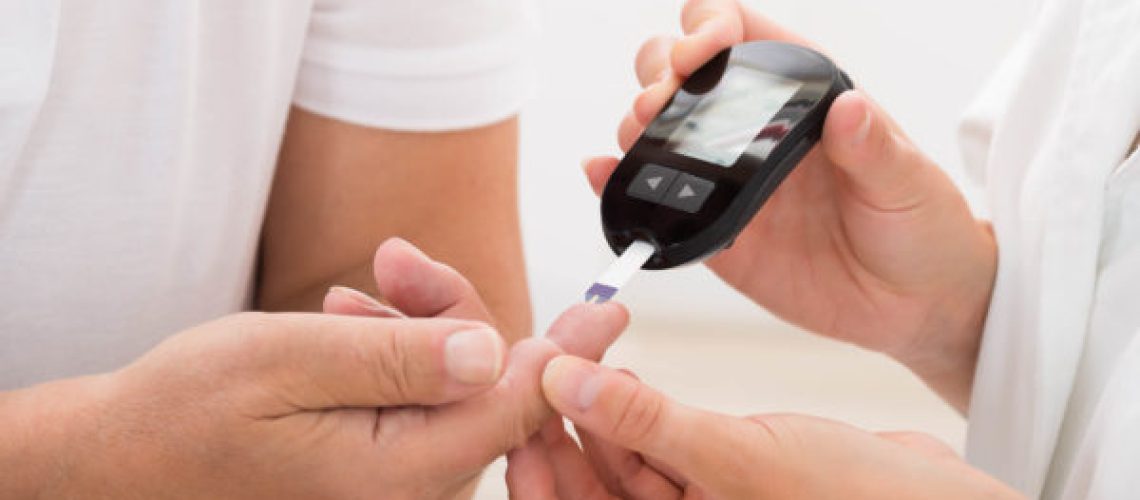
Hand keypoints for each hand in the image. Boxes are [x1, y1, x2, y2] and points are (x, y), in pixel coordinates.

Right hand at [3, 239, 627, 498]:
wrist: (128, 454)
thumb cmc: (188, 409)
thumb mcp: (289, 360)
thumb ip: (398, 357)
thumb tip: (495, 351)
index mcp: (397, 472)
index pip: (514, 407)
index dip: (565, 351)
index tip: (609, 309)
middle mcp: (410, 486)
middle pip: (487, 386)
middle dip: (454, 312)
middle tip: (394, 261)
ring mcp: (395, 478)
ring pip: (453, 382)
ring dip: (416, 324)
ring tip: (353, 295)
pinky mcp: (379, 463)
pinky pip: (420, 397)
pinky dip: (397, 349)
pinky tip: (353, 322)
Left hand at [506, 355, 1023, 498]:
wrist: (933, 499)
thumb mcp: (736, 460)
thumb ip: (645, 425)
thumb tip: (563, 382)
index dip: (535, 457)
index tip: (514, 395)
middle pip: (588, 482)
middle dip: (560, 423)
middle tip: (540, 357)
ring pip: (620, 459)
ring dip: (597, 410)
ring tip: (577, 355)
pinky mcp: (716, 475)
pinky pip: (658, 446)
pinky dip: (638, 411)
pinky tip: (624, 374)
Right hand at [586, 0, 996, 409]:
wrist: (915, 307)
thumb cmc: (922, 229)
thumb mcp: (909, 183)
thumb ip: (875, 148)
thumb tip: (850, 109)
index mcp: (804, 98)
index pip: (743, 34)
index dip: (711, 26)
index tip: (702, 50)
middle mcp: (757, 131)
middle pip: (684, 72)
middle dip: (660, 70)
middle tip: (662, 101)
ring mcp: (730, 179)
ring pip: (660, 127)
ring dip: (637, 120)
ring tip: (638, 132)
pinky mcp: (715, 231)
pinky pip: (659, 200)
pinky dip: (622, 183)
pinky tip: (604, 173)